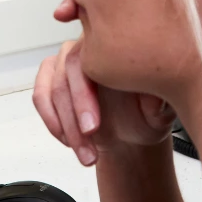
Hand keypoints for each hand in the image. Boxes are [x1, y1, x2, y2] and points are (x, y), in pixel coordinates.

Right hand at [33, 30, 176, 166]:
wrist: (132, 134)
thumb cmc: (146, 117)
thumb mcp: (161, 112)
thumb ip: (156, 103)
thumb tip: (152, 95)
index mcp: (115, 48)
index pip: (89, 62)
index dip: (84, 94)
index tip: (92, 126)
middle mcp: (87, 49)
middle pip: (67, 75)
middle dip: (75, 113)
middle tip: (89, 137)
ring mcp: (66, 63)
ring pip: (52, 90)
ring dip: (65, 125)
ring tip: (85, 152)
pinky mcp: (51, 79)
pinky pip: (41, 98)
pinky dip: (53, 123)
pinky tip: (70, 141)